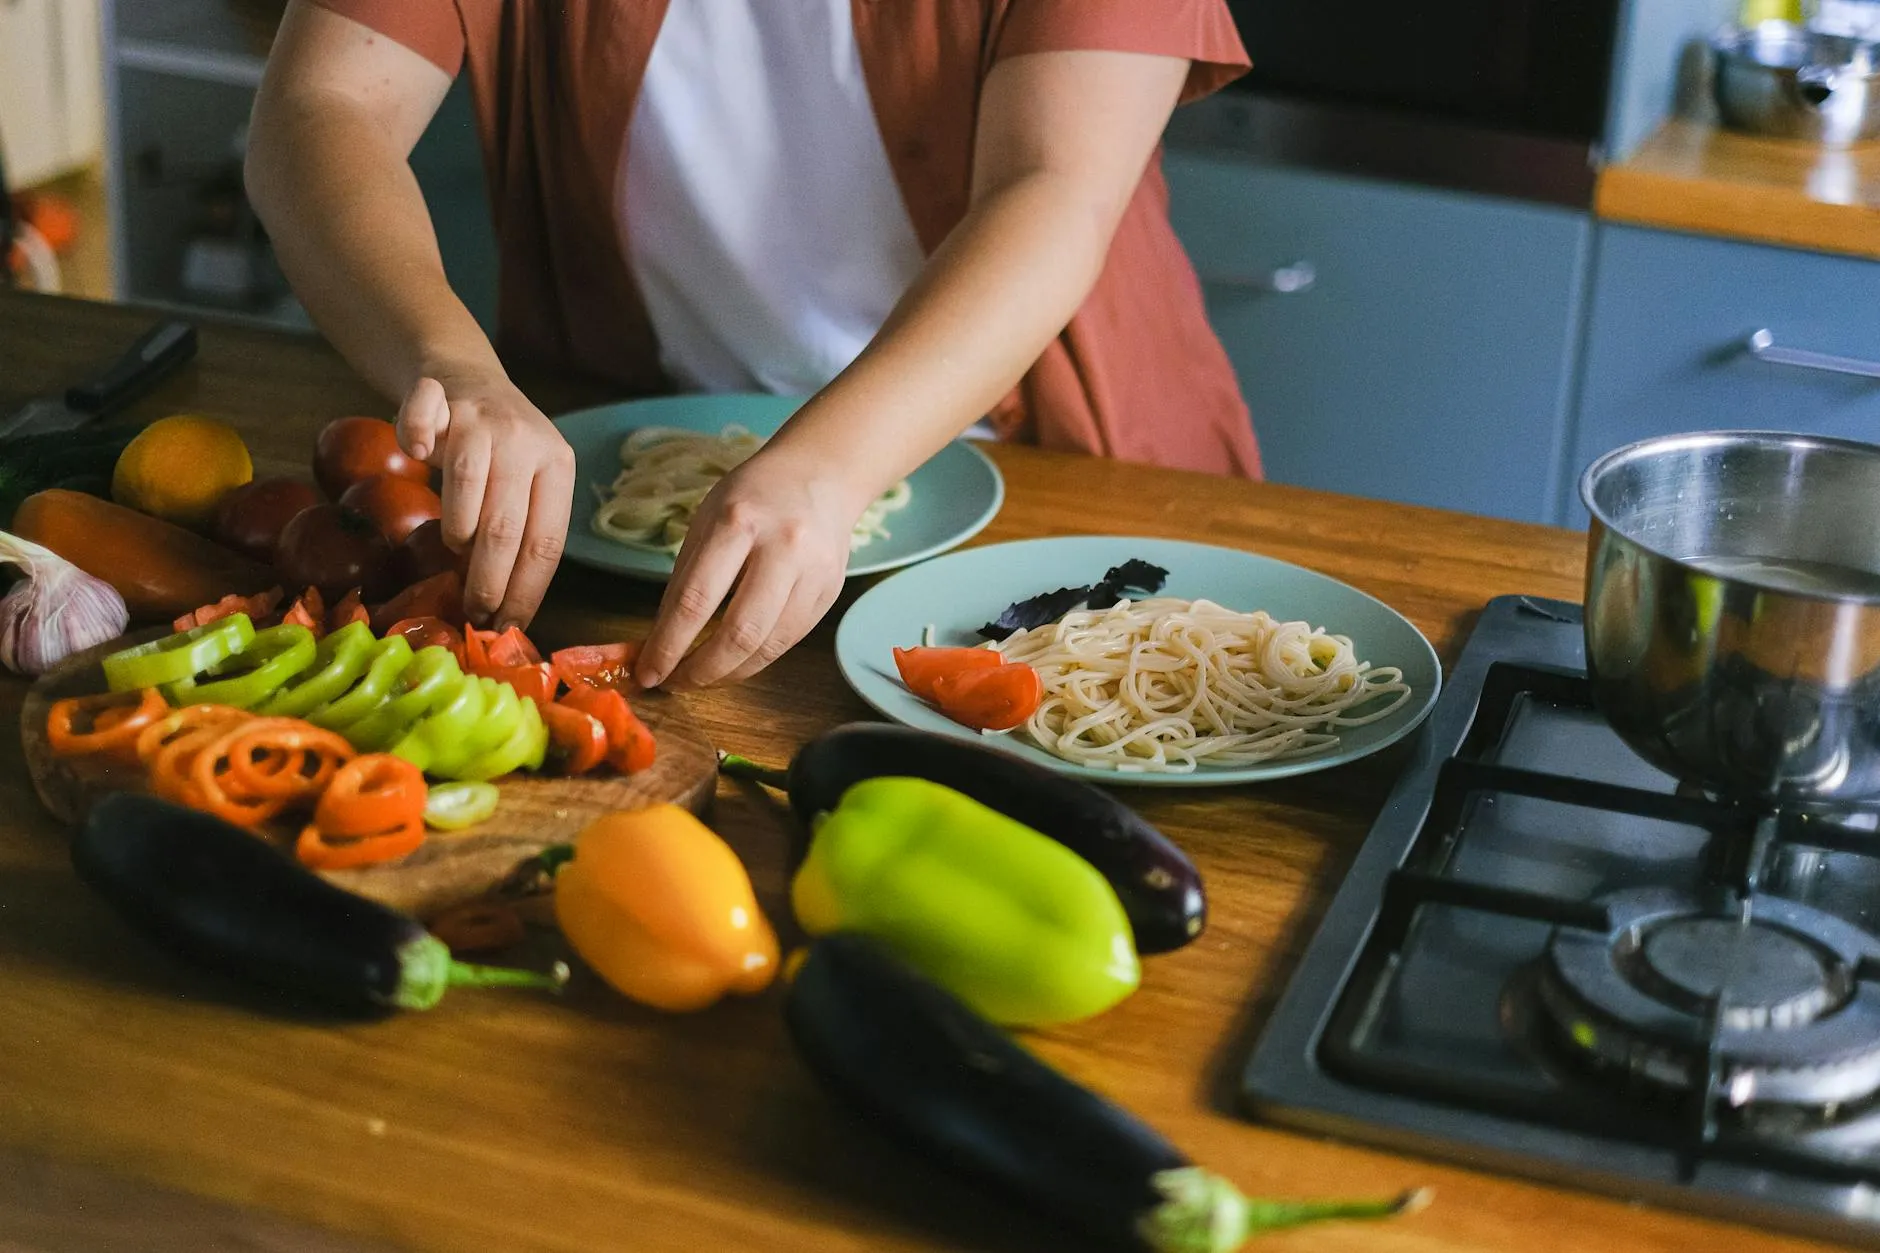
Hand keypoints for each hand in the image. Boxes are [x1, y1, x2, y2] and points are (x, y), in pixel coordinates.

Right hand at [395, 367, 574, 628]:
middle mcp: (525, 440)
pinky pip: (424, 418)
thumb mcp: (528, 483)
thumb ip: (521, 528)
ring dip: (458, 527)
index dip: (526, 590)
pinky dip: (416, 436)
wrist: (465, 375)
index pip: (546, 542)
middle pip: (507, 524)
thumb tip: (505, 609)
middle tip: (476, 612)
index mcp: (558, 465)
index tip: (510, 625)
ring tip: (454, 549)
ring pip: (469, 480)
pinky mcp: (438, 396)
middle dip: (490, 579)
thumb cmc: (500, 449)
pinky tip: (418, 454)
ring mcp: (481, 416)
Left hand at [635, 449, 864, 687]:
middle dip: (700, 671)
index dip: (668, 645)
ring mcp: (813, 573)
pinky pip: (788, 641)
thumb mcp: (706, 521)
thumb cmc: (754, 497)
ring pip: (768, 646)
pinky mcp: (830, 592)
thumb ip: (685, 579)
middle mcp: (782, 548)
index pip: (696, 600)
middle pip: (738, 632)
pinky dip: (756, 659)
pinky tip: (734, 660)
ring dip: (728, 673)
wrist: (821, 475)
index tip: (648, 671)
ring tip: (701, 677)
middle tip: (674, 683)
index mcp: (738, 522)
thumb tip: (661, 639)